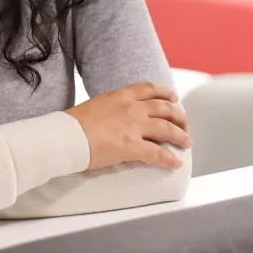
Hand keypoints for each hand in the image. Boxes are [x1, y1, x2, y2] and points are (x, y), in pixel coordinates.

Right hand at [65, 82, 191, 170]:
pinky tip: (176, 163)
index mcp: (121, 96)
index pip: (149, 89)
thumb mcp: (96, 105)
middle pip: (164, 108)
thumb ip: (110, 108)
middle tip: (185, 124)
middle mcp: (132, 108)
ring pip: (166, 129)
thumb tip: (114, 116)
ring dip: (180, 136)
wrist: (66, 136)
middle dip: (178, 116)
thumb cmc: (73, 123)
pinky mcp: (132, 147)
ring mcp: (134, 127)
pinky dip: (169, 159)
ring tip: (187, 142)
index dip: (165, 93)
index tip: (173, 98)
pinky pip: (157, 154)